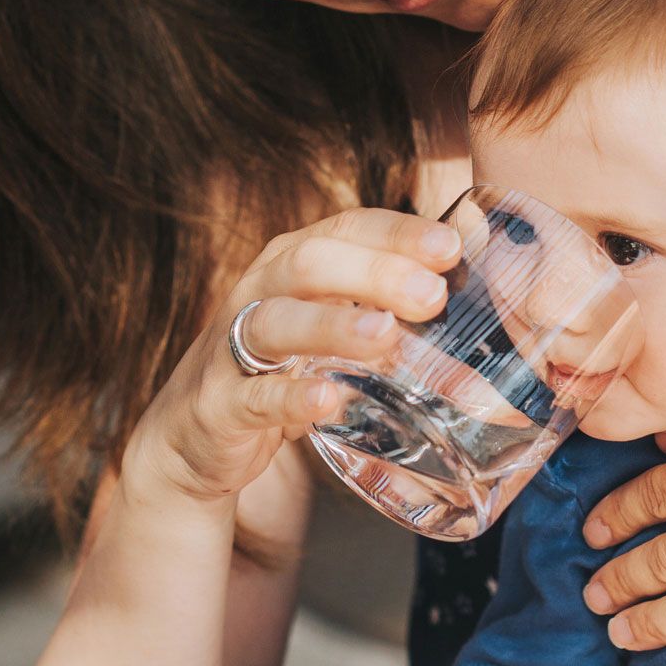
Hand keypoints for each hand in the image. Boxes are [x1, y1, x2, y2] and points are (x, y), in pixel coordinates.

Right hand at [122, 208, 460, 508]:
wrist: (193, 437)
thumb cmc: (281, 369)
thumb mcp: (330, 325)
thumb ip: (386, 304)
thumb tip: (472, 282)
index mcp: (291, 263)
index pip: (345, 227)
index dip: (396, 232)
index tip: (450, 247)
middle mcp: (258, 291)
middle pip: (310, 263)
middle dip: (373, 273)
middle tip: (432, 295)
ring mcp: (230, 346)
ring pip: (276, 321)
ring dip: (333, 325)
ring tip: (386, 337)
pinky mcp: (218, 404)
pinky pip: (253, 396)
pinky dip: (291, 397)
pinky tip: (329, 400)